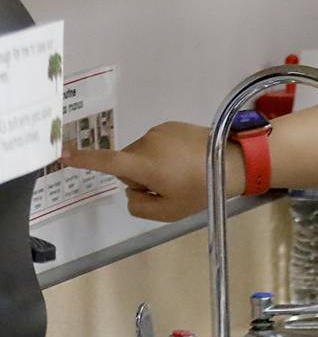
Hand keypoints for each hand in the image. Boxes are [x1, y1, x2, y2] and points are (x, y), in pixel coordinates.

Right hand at [61, 121, 238, 220]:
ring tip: (183, 172)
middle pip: (127, 164)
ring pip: (141, 154)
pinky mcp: (171, 125)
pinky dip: (164, 153)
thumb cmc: (202, 189)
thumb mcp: (170, 211)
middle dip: (140, 177)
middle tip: (170, 185)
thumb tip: (130, 192)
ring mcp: (160, 131)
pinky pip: (155, 144)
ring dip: (153, 164)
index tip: (63, 155)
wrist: (234, 160)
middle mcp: (147, 143)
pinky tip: (186, 159)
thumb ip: (140, 206)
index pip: (108, 163)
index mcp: (145, 164)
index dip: (85, 160)